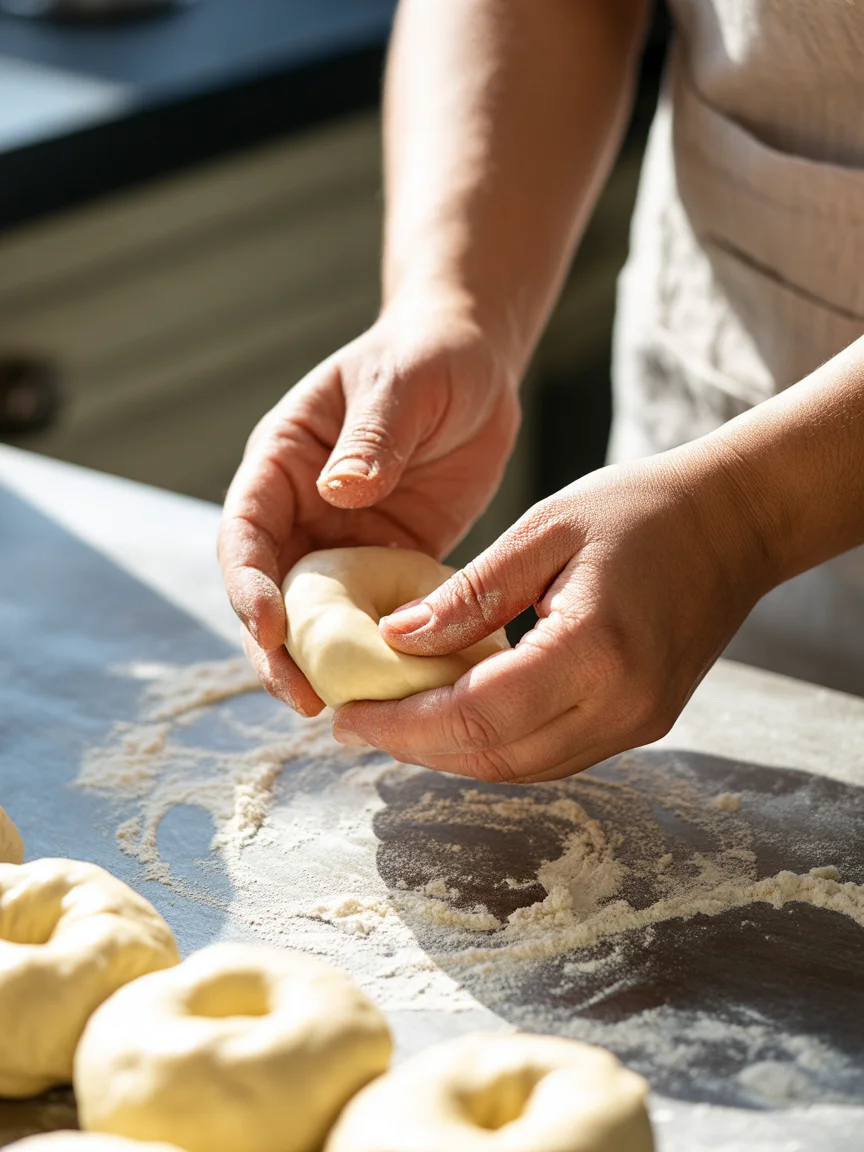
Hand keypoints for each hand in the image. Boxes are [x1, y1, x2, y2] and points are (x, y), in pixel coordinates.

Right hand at [218, 291, 519, 714]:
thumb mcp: (399, 387)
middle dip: (276, 650)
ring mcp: (342, 542)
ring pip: (317, 617)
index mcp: (282, 463)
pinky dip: (379, 652)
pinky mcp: (387, 563)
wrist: (474, 366)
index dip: (247, 584)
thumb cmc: (426, 359)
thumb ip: (371, 439)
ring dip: (323, 664)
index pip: (246, 532)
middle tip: (303, 699)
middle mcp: (302, 511)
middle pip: (269, 592)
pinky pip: (374, 615)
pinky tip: (399, 687)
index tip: (270, 628)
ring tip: (343, 711)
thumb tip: (340, 491)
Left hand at [333, 444, 776, 780]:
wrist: (734, 522)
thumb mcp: (543, 530)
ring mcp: (639, 723)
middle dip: (417, 749)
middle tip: (358, 726)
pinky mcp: (643, 723)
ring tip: (397, 723)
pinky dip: (497, 744)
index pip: (476, 716)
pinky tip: (459, 715)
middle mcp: (622, 705)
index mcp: (595, 649)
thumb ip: (470, 594)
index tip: (348, 716)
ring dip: (453, 753)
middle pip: (495, 757)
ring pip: (522, 767)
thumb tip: (395, 641)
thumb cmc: (639, 508)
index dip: (403, 726)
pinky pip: (553, 754)